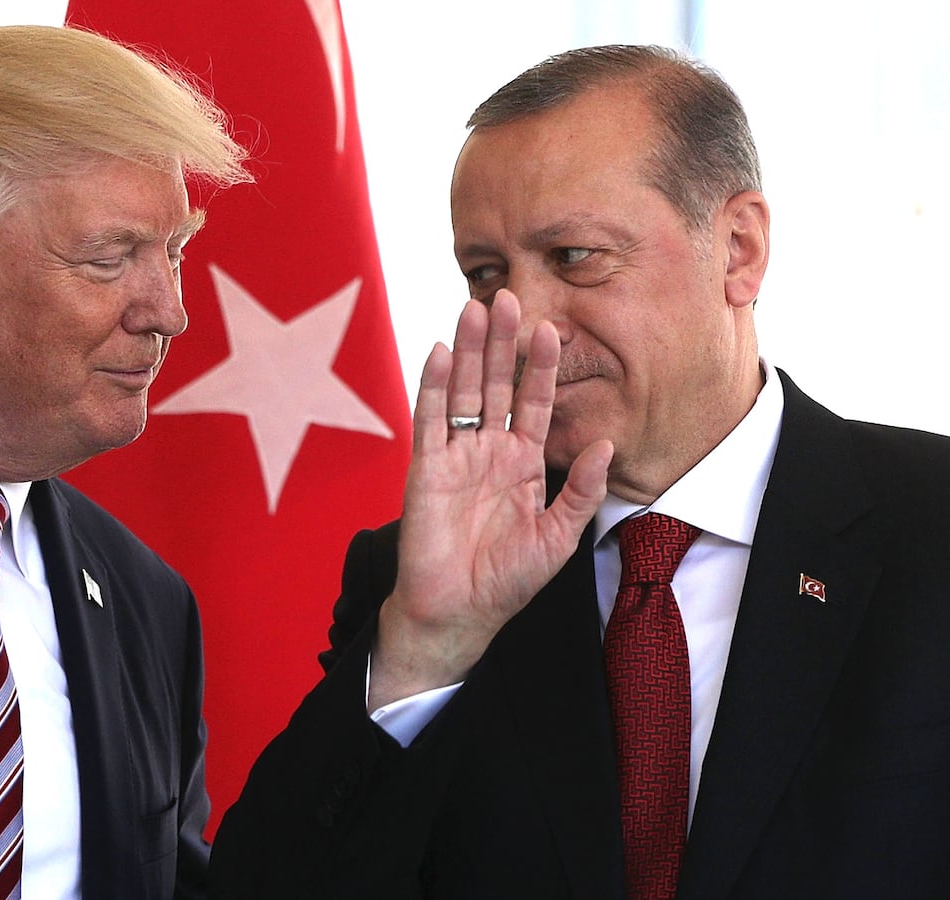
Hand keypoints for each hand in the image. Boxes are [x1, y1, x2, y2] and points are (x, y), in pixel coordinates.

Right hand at [368, 290, 610, 709]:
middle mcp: (488, 449)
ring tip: (474, 308)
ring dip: (468, 350)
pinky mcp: (425, 467)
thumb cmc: (507, 580)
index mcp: (522, 461)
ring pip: (462, 390)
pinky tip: (439, 350)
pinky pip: (430, 418)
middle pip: (495, 383)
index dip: (541, 366)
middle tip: (507, 296)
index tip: (554, 328)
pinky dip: (433, 384)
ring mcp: (455, 455)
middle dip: (501, 342)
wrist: (457, 612)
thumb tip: (605, 443)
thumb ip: (581, 490)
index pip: (533, 401)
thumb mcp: (559, 536)